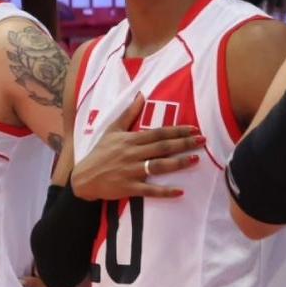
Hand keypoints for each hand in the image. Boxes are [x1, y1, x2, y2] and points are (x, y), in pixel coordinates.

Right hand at [70, 94, 202, 200]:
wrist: (83, 178)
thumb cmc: (99, 153)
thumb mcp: (112, 130)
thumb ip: (129, 114)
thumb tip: (141, 95)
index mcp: (129, 140)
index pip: (157, 133)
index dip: (176, 131)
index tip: (193, 129)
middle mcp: (132, 154)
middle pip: (162, 148)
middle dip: (183, 144)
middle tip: (202, 141)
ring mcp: (131, 171)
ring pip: (158, 166)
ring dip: (178, 163)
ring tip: (195, 160)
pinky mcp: (129, 187)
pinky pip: (149, 190)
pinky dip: (164, 191)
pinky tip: (180, 191)